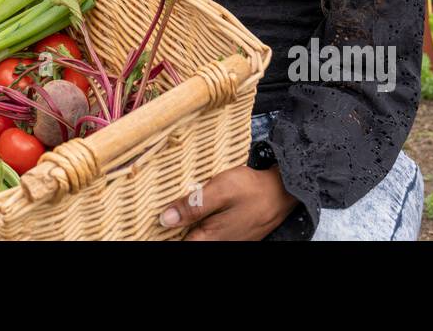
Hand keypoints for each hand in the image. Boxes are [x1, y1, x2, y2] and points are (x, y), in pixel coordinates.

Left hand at [159, 165, 298, 239]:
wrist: (283, 191)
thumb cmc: (253, 189)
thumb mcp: (220, 190)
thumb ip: (192, 205)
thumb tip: (165, 219)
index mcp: (210, 238)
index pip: (177, 243)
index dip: (161, 234)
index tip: (149, 224)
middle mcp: (217, 244)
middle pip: (186, 240)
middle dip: (172, 228)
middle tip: (160, 211)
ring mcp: (226, 240)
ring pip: (196, 236)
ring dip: (184, 225)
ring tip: (171, 209)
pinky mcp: (232, 233)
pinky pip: (208, 232)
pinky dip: (198, 222)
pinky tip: (193, 209)